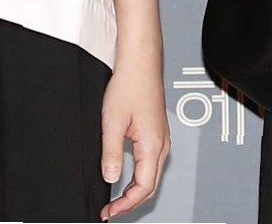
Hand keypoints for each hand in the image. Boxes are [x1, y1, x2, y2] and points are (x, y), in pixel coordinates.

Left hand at [99, 66, 169, 221]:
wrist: (140, 63)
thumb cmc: (130, 85)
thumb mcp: (112, 121)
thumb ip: (111, 152)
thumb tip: (111, 177)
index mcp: (153, 146)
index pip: (142, 189)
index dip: (125, 205)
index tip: (110, 212)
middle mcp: (161, 145)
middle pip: (149, 187)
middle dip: (130, 202)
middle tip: (111, 211)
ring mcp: (161, 139)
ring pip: (150, 176)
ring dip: (134, 190)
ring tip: (116, 198)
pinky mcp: (156, 133)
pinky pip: (150, 163)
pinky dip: (138, 176)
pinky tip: (125, 175)